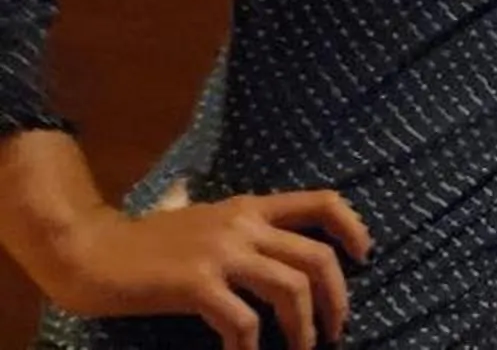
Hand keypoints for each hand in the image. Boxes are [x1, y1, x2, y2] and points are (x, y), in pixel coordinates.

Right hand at [35, 191, 370, 349]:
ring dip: (305, 327)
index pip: (323, 202)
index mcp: (250, 207)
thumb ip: (243, 228)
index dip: (354, 228)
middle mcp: (243, 224)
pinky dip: (251, 346)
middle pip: (317, 257)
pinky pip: (242, 320)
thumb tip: (283, 251)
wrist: (91, 251)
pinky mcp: (195, 284)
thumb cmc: (147, 244)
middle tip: (337, 329)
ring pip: (291, 289)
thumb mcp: (206, 221)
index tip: (365, 257)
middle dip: (337, 299)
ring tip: (303, 348)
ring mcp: (220, 253)